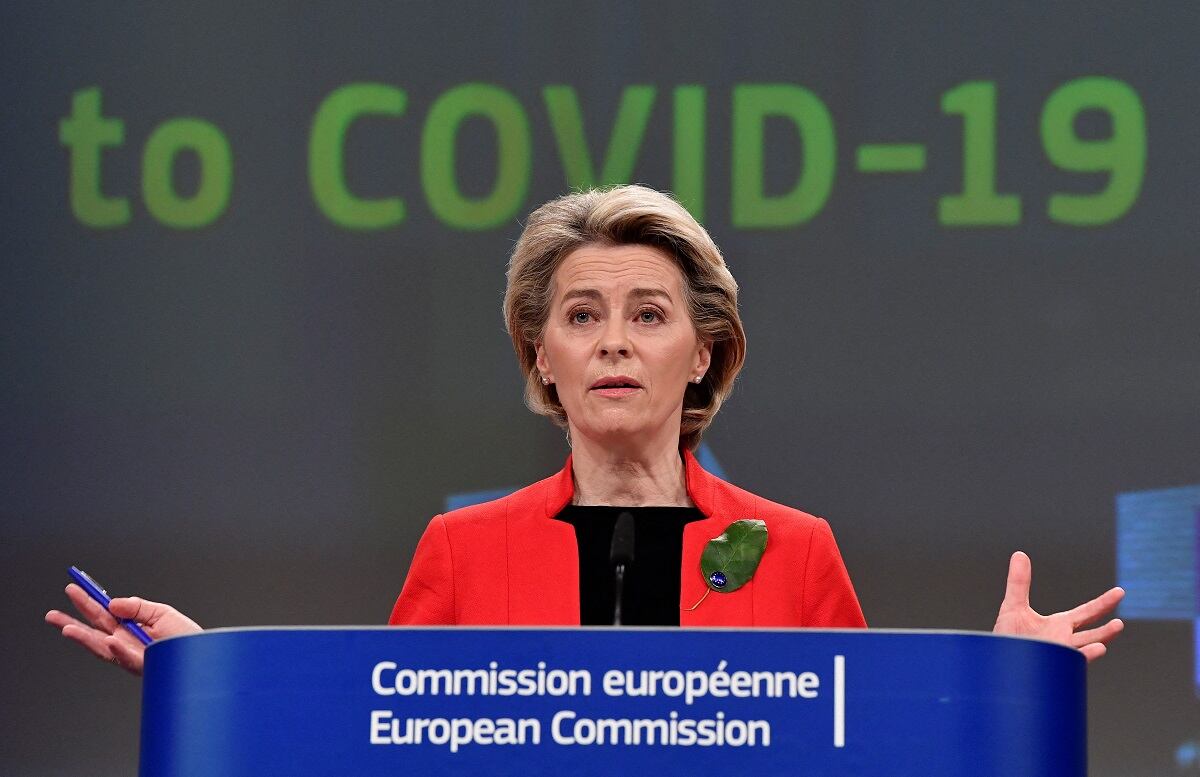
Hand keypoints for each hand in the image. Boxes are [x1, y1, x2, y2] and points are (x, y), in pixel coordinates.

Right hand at [45, 584, 202, 675]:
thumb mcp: (162, 613)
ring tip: (67, 629)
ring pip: (103, 648)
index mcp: (128, 628)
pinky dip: (118, 650)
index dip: (87, 601)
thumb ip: (136, 607)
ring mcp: (131, 655)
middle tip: (52, 615)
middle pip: (94, 632)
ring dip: (85, 639)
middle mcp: (125, 643)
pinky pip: (129, 659)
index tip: (73, 588)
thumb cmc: (185, 638)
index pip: (103, 613)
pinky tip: (110, 640)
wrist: (206, 657)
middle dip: (72, 623)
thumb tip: (112, 603)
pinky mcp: (144, 666)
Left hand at [992, 551, 1124, 661]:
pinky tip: (1097, 649)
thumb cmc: (1007, 638)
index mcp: (1060, 625)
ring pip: (1085, 649)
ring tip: (1117, 627)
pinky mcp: (1053, 668)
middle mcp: (1064, 641)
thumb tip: (1020, 554)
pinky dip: (1084, 657)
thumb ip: (1019, 582)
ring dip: (1100, 640)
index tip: (1120, 592)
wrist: (998, 664)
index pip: (1087, 613)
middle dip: (1108, 624)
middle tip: (1120, 620)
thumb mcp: (1013, 606)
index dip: (1103, 603)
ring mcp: (1061, 656)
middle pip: (1093, 632)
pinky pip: (1071, 664)